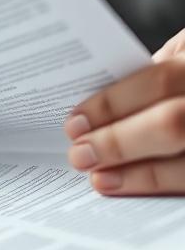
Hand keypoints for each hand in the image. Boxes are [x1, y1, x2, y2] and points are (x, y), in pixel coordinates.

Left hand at [63, 28, 184, 195]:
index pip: (160, 81)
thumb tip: (88, 117)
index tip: (75, 123)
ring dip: (140, 176)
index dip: (114, 104)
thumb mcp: (176, 59)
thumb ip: (143, 83)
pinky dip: (162, 186)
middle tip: (80, 155)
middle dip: (119, 142)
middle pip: (173, 124)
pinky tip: (134, 190)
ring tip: (100, 179)